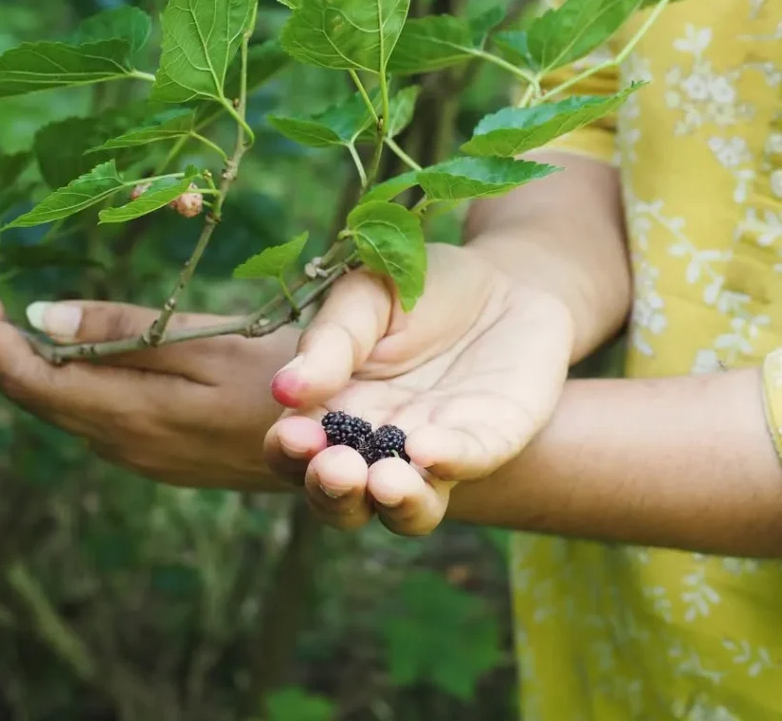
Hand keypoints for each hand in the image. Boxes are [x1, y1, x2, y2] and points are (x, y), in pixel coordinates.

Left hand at [0, 282, 300, 491]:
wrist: (334, 448)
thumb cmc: (284, 381)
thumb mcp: (209, 343)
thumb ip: (122, 333)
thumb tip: (37, 319)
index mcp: (130, 415)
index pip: (29, 380)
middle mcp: (121, 444)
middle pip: (27, 395)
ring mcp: (137, 455)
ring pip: (51, 406)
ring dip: (7, 363)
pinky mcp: (154, 452)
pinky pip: (82, 415)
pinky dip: (47, 378)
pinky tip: (44, 356)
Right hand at [263, 242, 574, 534]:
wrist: (503, 279)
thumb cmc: (418, 290)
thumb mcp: (364, 298)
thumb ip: (330, 342)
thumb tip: (286, 389)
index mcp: (332, 411)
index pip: (295, 452)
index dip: (287, 453)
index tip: (292, 435)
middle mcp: (377, 446)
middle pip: (342, 499)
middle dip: (333, 493)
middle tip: (336, 467)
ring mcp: (434, 454)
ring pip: (407, 510)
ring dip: (394, 503)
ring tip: (385, 481)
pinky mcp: (491, 441)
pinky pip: (470, 464)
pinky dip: (450, 462)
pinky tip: (429, 448)